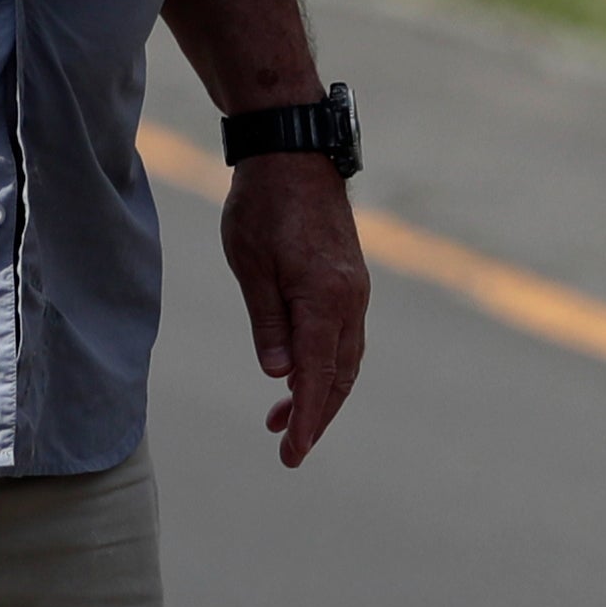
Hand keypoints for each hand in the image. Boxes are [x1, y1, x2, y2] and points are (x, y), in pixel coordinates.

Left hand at [220, 155, 366, 466]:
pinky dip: (326, 363)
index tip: (294, 453)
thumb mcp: (251, 266)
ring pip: (346, 358)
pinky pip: (344, 336)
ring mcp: (355, 289)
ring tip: (283, 417)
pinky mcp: (350, 280)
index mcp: (324, 298)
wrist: (294, 152)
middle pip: (341, 375)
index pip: (319, 375)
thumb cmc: (263, 205)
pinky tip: (299, 373)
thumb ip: (268, 322)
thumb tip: (279, 374)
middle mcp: (349, 299)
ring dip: (320, 391)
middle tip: (289, 449)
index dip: (308, 419)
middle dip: (317, 415)